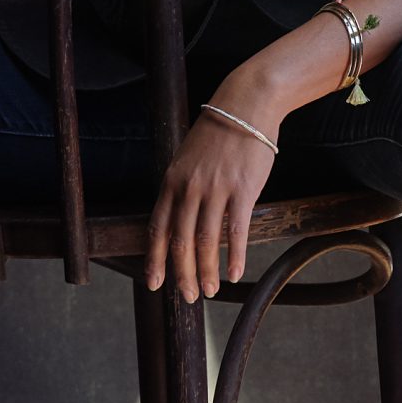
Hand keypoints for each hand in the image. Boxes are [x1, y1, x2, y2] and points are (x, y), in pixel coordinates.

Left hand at [145, 91, 278, 302]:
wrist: (247, 105)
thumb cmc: (220, 132)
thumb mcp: (188, 158)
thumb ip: (182, 188)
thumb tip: (179, 218)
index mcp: (172, 181)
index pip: (157, 228)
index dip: (154, 260)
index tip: (154, 284)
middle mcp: (189, 188)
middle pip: (180, 241)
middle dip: (181, 274)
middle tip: (187, 297)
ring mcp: (215, 189)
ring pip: (206, 241)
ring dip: (206, 271)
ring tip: (209, 291)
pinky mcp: (243, 190)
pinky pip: (235, 230)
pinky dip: (234, 256)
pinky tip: (234, 273)